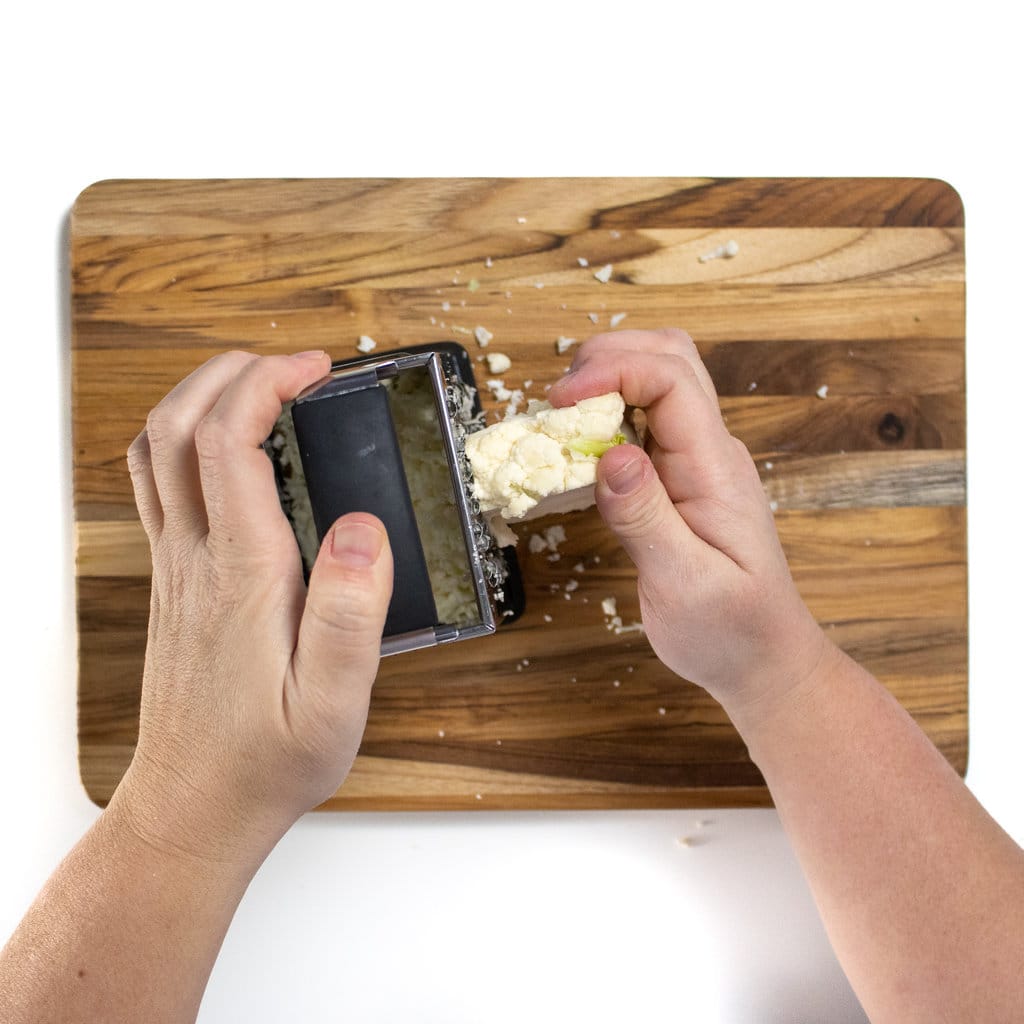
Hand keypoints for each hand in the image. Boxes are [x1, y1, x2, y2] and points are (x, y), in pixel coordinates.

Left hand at [115, 351, 393, 862]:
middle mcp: (194, 559)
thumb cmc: (266, 762)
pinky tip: (224, 454)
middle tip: (293, 365)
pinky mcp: (172, 583)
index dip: (267, 383)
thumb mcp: (334, 703)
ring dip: (196, 397)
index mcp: (241, 574)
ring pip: (152, 451)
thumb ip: (350, 614)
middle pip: (175, 426)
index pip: (228, 442)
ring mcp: (174, 569)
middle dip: (229, 370)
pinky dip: (180, 443)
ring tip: (256, 386)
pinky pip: (154, 488)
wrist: (194, 808)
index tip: (315, 368)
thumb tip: (364, 529)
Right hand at [548, 329, 827, 724]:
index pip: (671, 379)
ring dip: (606, 381)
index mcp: (715, 468)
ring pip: (656, 382)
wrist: (763, 660)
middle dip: (608, 358)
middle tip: (557, 401)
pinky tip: (577, 449)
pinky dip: (604, 417)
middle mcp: (708, 452)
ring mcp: (694, 462)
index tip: (560, 402)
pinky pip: (642, 423)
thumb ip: (646, 519)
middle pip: (669, 358)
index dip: (612, 370)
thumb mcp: (686, 584)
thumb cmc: (732, 631)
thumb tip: (611, 455)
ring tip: (561, 420)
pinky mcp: (676, 480)